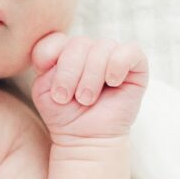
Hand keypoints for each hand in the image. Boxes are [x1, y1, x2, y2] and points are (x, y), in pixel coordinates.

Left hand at [30, 32, 148, 143]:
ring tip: (86, 99)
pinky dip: (117, 65)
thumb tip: (60, 51)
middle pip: (79, 43)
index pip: (55, 40)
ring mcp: (112, 56)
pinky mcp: (136, 66)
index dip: (48, 57)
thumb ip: (45, 64)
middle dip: (69, 73)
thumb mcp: (44, 90)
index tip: (49, 86)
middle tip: (66, 98)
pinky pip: (130, 51)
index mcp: (66, 52)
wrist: (85, 139)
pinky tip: (112, 83)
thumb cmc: (64, 115)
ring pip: (102, 47)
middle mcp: (89, 50)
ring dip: (91, 76)